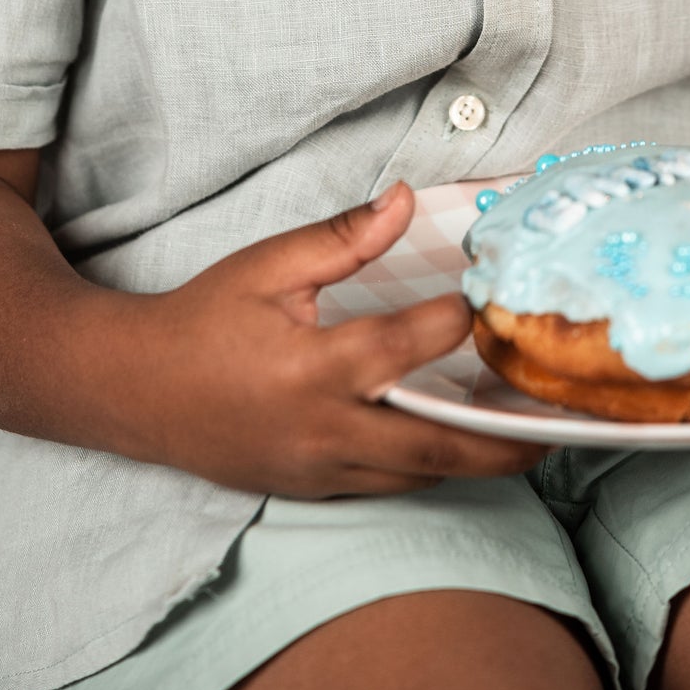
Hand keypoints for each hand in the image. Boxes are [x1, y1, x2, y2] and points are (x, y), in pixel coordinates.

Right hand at [107, 181, 543, 495]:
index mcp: (313, 368)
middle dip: (499, 439)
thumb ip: (343, 237)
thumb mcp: (268, 265)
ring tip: (519, 437)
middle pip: (434, 444)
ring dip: (470, 459)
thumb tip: (404, 200)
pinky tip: (451, 444)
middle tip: (552, 421)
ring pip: (414, 477)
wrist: (136, 390)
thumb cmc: (203, 319)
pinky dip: (424, 468)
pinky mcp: (311, 488)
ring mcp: (318, 469)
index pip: (407, 348)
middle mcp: (324, 429)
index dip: (454, 320)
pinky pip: (384, 488)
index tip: (484, 298)